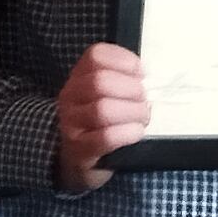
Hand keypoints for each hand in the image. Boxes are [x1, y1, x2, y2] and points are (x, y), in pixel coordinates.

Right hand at [55, 44, 150, 189]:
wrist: (76, 160)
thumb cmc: (99, 124)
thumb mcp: (105, 96)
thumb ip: (121, 81)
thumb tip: (148, 79)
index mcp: (78, 77)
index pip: (95, 56)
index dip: (124, 60)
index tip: (142, 74)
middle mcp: (69, 97)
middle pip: (100, 82)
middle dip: (131, 90)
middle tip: (144, 101)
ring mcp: (71, 124)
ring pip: (102, 110)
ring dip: (132, 113)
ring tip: (142, 118)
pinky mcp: (79, 151)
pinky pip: (106, 137)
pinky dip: (127, 133)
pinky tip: (136, 133)